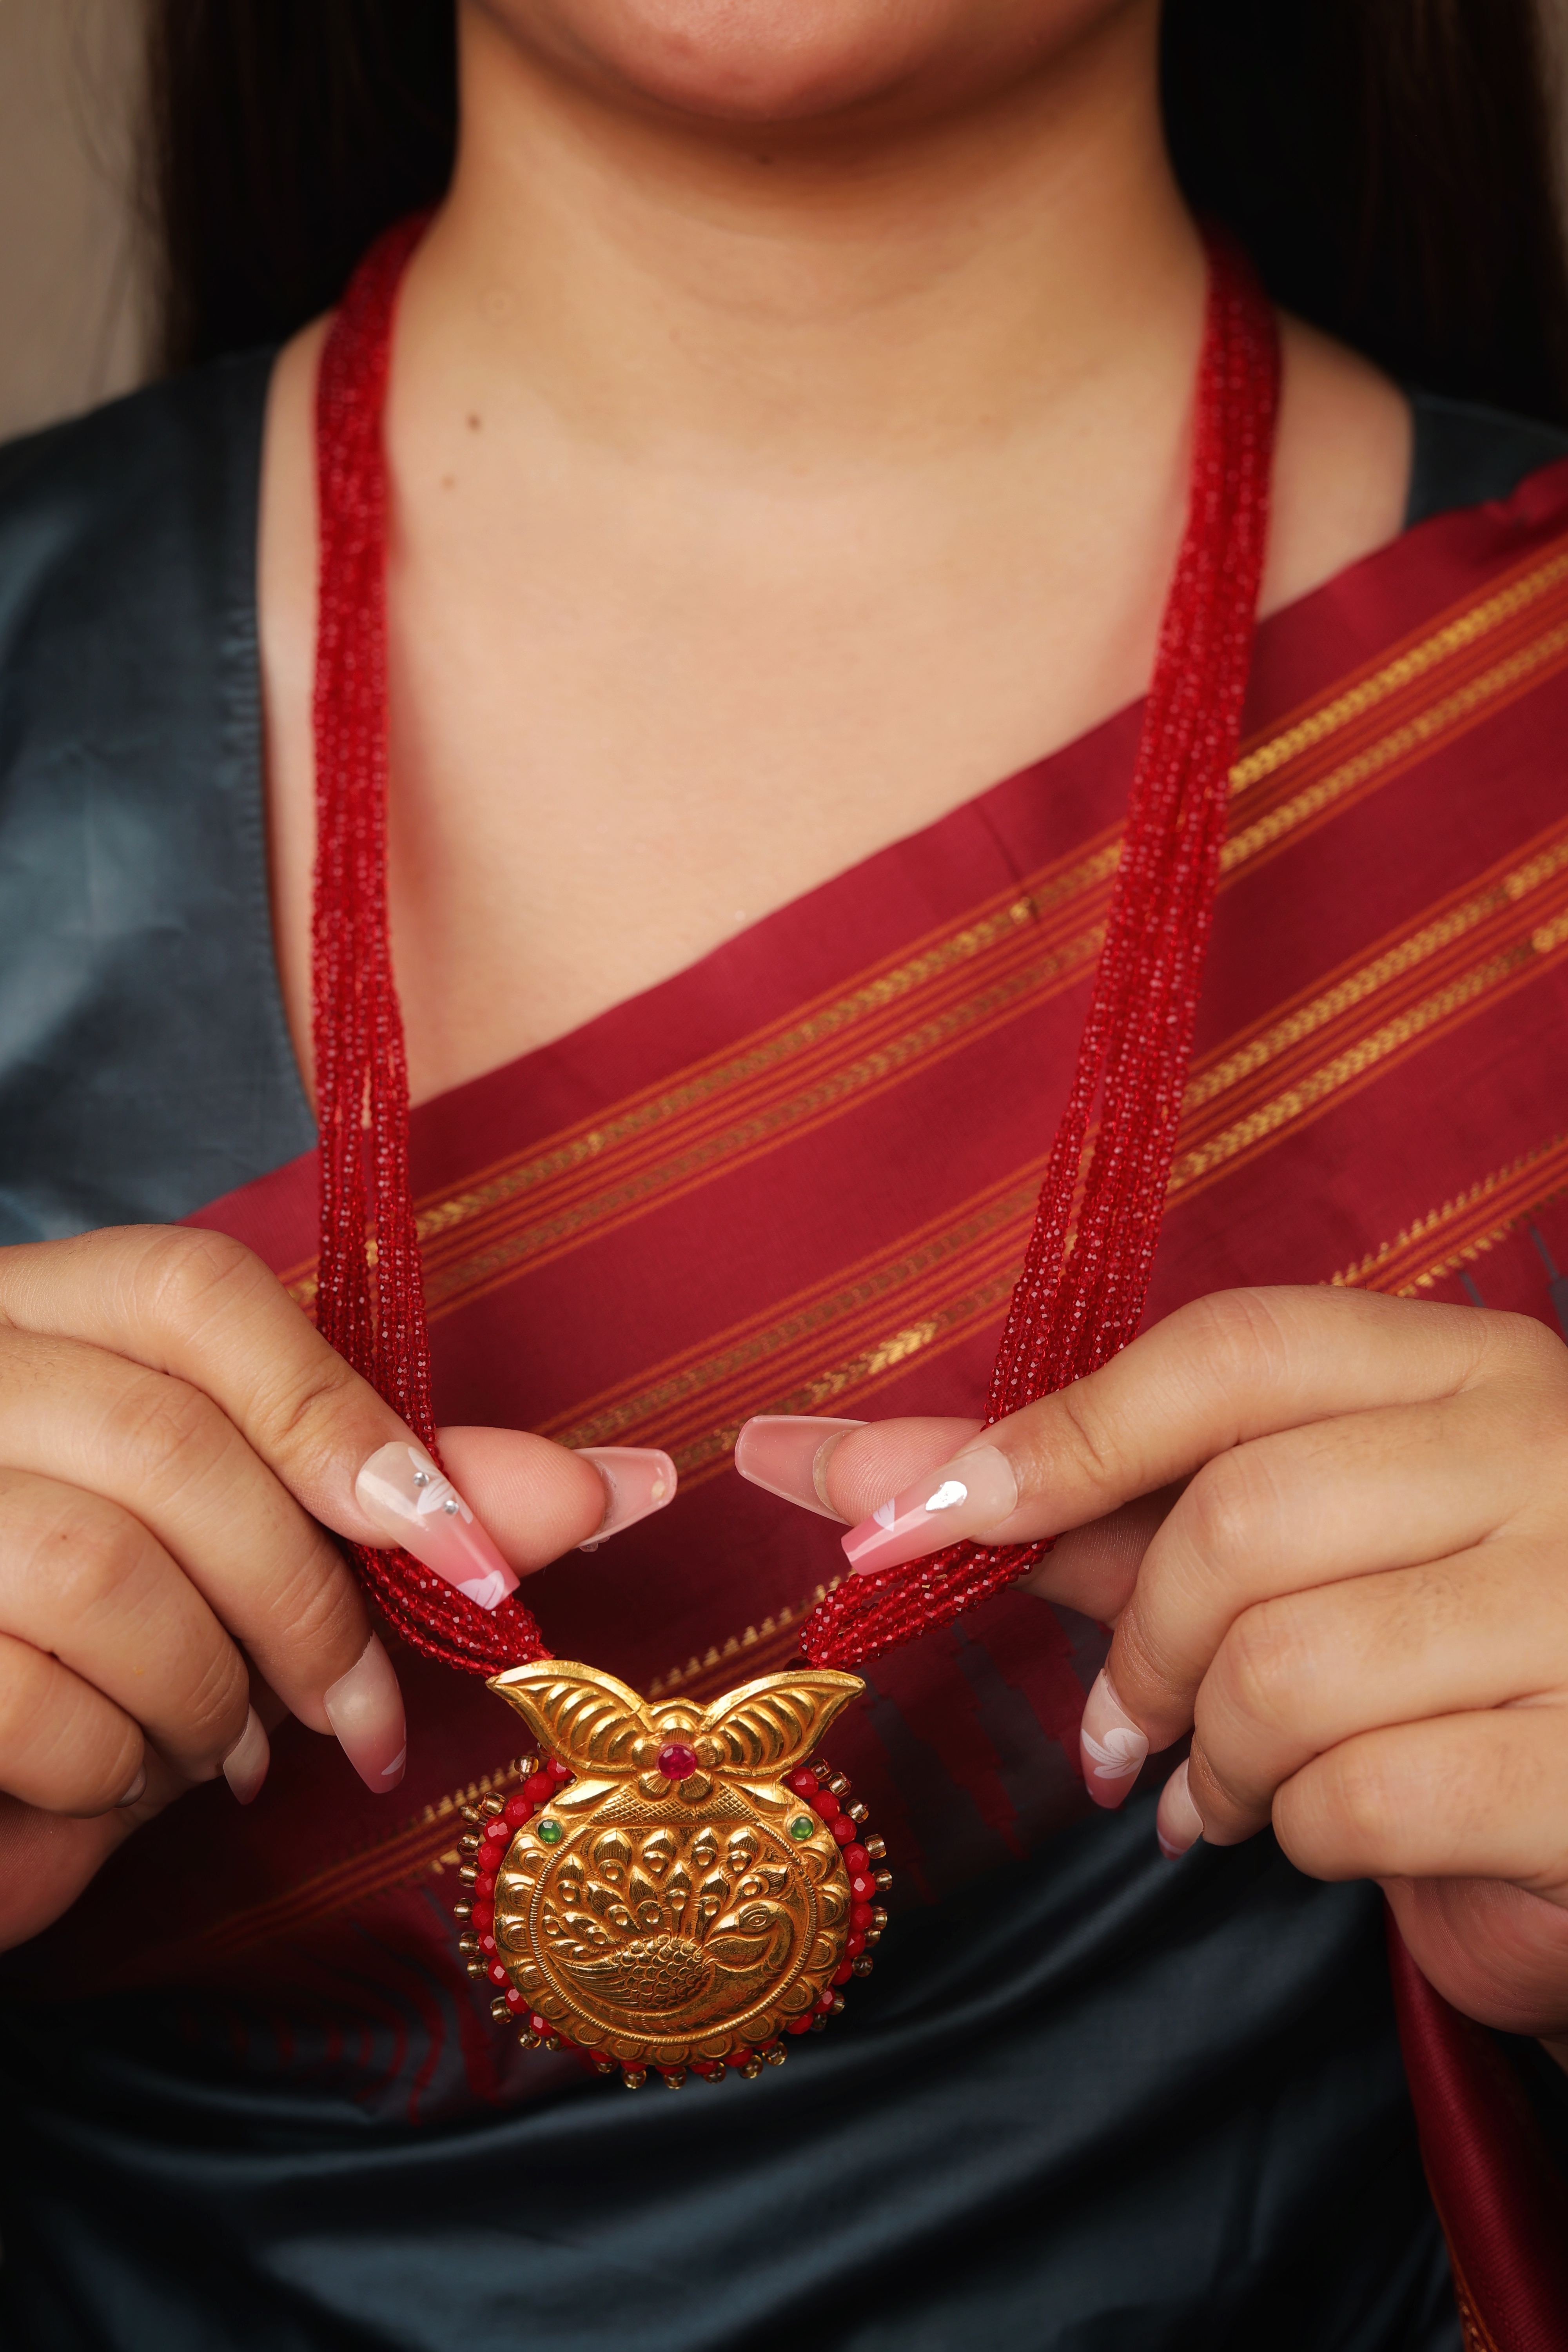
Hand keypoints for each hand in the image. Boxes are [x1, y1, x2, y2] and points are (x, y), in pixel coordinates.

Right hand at [0, 1226, 674, 1950]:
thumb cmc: (101, 1640)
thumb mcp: (246, 1547)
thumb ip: (404, 1498)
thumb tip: (620, 1485)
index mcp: (43, 1314)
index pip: (197, 1295)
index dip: (345, 1420)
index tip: (468, 1553)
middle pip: (173, 1446)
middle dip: (308, 1605)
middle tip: (362, 1716)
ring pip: (99, 1572)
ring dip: (206, 1695)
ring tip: (225, 1747)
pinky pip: (23, 1695)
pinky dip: (107, 1766)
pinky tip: (124, 1779)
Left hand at [736, 1288, 1567, 2047]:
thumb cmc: (1429, 1656)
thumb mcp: (1293, 1550)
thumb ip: (1103, 1504)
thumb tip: (868, 1479)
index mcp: (1467, 1370)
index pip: (1229, 1354)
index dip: (1051, 1436)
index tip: (896, 1516)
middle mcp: (1545, 1454)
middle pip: (1234, 1520)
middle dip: (1137, 1648)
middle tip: (1118, 1730)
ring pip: (1281, 1670)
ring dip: (1209, 1758)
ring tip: (1218, 1792)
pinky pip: (1360, 1798)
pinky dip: (1296, 1834)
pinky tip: (1307, 1834)